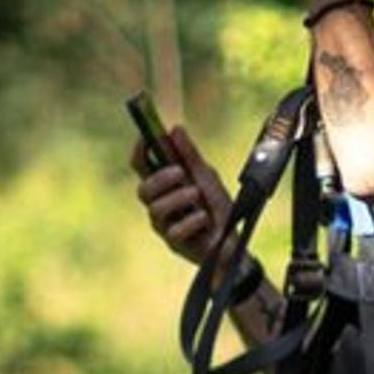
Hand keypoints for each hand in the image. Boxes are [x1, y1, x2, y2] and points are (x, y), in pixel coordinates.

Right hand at [132, 125, 232, 270]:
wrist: (234, 240)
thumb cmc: (217, 207)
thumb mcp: (207, 176)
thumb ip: (190, 156)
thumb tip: (174, 128)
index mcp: (164, 185)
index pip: (141, 167)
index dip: (139, 151)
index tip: (147, 136)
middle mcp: (159, 204)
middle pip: (143, 190)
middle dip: (160, 178)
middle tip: (180, 171)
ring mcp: (164, 225)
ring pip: (155, 209)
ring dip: (178, 197)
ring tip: (198, 193)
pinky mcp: (174, 244)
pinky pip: (174, 231)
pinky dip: (191, 220)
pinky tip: (204, 217)